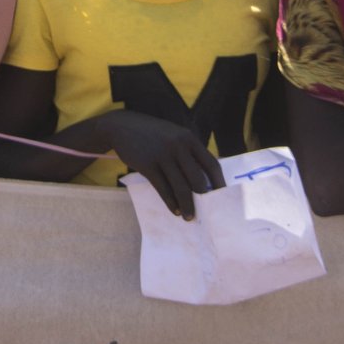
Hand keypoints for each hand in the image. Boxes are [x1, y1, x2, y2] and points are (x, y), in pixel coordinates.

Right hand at [102, 111, 224, 219]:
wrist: (122, 126)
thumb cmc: (152, 134)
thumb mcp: (174, 136)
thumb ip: (188, 152)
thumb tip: (203, 179)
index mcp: (189, 138)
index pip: (211, 164)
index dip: (219, 183)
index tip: (222, 197)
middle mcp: (178, 146)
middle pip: (198, 178)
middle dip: (204, 199)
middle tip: (208, 213)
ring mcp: (162, 155)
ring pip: (181, 187)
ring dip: (187, 205)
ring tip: (190, 217)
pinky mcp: (147, 165)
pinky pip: (162, 188)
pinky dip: (170, 202)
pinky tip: (174, 210)